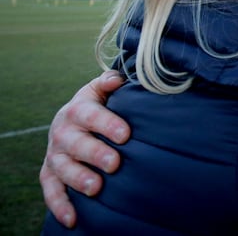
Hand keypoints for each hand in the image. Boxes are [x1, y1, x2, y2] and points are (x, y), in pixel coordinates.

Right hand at [40, 70, 128, 227]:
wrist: (71, 121)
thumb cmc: (96, 106)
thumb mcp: (99, 91)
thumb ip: (109, 83)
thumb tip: (118, 79)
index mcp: (77, 110)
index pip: (91, 115)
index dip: (107, 124)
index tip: (125, 134)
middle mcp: (63, 133)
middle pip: (77, 144)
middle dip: (95, 154)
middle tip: (115, 163)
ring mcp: (55, 155)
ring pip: (63, 168)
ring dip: (78, 179)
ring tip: (96, 188)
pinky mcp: (49, 174)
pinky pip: (51, 191)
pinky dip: (59, 206)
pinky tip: (73, 220)